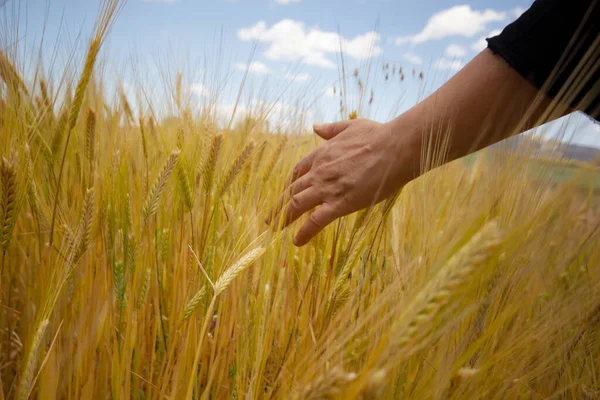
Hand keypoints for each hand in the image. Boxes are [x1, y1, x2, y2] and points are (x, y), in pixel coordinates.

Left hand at [266, 117, 420, 245]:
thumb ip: (330, 129)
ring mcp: (328, 188)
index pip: (298, 171)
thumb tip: (315, 127)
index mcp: (321, 154)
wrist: (395, 148)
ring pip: (296, 205)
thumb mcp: (350, 126)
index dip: (291, 184)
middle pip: (293, 191)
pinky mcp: (340, 203)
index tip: (288, 193)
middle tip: (272, 218)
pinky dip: (304, 232)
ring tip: (275, 229)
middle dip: (280, 205)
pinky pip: (315, 221)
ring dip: (283, 218)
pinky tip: (297, 241)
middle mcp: (319, 172)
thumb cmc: (378, 135)